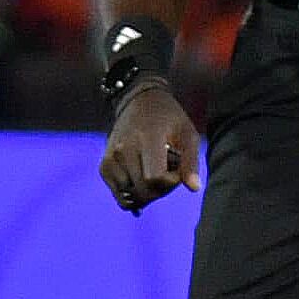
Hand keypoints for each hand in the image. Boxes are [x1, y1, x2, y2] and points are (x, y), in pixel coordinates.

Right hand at [99, 82, 199, 215]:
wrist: (140, 102)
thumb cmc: (170, 120)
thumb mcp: (188, 135)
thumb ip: (191, 162)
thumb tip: (194, 188)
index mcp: (147, 139)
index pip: (154, 178)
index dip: (170, 182)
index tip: (176, 168)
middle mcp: (124, 149)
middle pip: (144, 190)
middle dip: (162, 190)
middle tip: (168, 172)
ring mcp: (111, 159)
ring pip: (132, 196)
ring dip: (148, 192)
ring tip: (154, 170)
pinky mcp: (104, 167)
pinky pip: (120, 194)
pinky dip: (134, 193)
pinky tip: (142, 176)